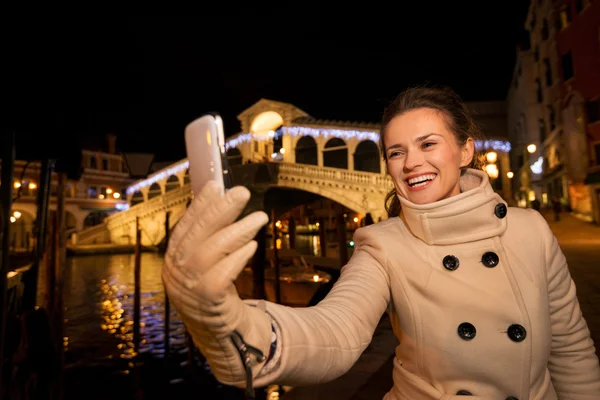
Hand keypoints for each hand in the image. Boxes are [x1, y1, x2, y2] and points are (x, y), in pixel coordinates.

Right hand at [161, 181, 272, 387]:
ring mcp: (189, 290)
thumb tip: (220, 196)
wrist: (222, 336)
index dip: (199, 205)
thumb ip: (211, 234)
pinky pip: (220, 276)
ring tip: (260, 218)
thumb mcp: (208, 262)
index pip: (185, 227)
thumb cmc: (217, 293)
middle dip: (219, 211)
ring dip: (236, 231)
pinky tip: (253, 246)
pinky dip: (237, 258)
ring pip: (209, 253)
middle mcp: (177, 273)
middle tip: (241, 192)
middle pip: (195, 236)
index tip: (215, 185)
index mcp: (174, 259)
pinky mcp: (208, 304)